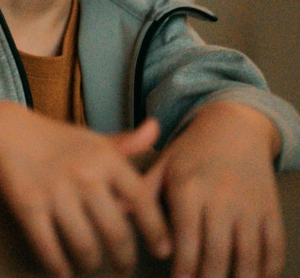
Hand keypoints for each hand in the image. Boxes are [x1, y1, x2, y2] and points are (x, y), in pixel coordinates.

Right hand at [0, 106, 171, 277]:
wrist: (5, 130)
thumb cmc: (55, 139)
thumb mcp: (92, 138)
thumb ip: (126, 143)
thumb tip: (156, 129)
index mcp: (106, 158)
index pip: (143, 201)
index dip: (156, 231)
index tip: (161, 250)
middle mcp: (85, 175)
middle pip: (117, 234)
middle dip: (124, 260)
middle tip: (124, 269)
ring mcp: (55, 192)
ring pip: (86, 247)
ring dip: (91, 265)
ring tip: (91, 266)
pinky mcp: (28, 206)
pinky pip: (49, 249)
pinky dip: (59, 268)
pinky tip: (63, 272)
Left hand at [145, 100, 282, 277]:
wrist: (234, 128)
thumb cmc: (190, 152)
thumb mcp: (162, 164)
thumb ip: (142, 192)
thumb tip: (118, 213)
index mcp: (189, 187)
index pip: (187, 236)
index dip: (184, 265)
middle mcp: (221, 198)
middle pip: (218, 252)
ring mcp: (250, 205)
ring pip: (248, 254)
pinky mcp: (272, 209)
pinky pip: (274, 246)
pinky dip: (268, 269)